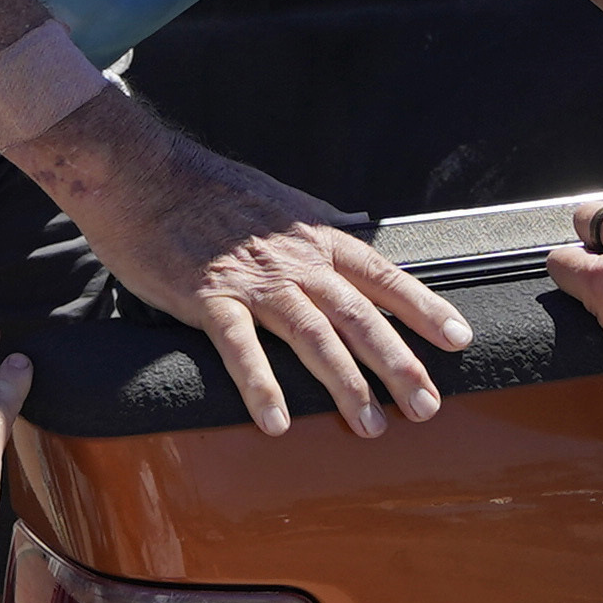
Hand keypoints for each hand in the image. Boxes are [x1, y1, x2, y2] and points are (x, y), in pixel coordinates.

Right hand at [66, 125, 471, 440]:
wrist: (143, 176)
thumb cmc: (207, 190)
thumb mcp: (279, 201)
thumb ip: (317, 224)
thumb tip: (353, 228)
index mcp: (315, 238)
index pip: (383, 276)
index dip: (424, 308)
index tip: (459, 338)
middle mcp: (295, 261)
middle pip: (359, 317)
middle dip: (399, 364)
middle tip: (428, 406)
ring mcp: (254, 281)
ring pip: (314, 337)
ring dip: (346, 385)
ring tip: (372, 426)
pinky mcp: (209, 299)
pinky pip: (240, 349)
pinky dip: (261, 386)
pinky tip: (278, 422)